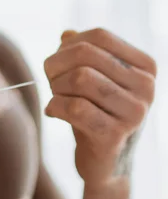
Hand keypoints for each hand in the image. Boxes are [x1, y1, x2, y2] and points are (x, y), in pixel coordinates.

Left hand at [43, 28, 156, 190]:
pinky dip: (55, 105)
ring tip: (55, 97)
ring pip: (80, 78)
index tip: (57, 64)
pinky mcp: (115, 135)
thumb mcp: (93, 78)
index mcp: (145, 67)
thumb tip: (67, 35)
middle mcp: (146, 87)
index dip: (68, 45)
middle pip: (86, 55)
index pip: (99, 36)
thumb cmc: (97, 113)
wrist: (106, 164)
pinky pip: (75, 107)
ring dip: (56, 87)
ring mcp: (134, 112)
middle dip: (57, 66)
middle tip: (51, 83)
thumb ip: (82, 53)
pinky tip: (52, 111)